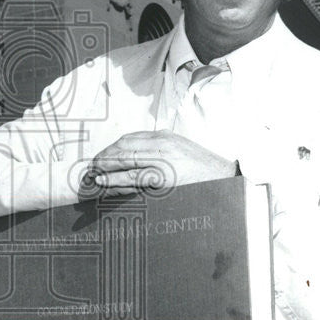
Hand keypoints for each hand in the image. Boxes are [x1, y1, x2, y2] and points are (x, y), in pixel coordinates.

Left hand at [80, 130, 237, 197]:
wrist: (227, 178)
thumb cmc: (204, 169)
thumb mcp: (182, 151)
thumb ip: (162, 149)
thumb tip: (140, 154)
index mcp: (165, 137)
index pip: (131, 138)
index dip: (113, 147)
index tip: (103, 155)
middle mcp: (162, 145)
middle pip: (124, 146)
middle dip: (104, 156)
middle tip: (92, 164)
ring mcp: (163, 161)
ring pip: (125, 160)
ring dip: (105, 166)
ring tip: (92, 173)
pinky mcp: (164, 178)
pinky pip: (133, 178)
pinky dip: (115, 180)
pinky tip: (104, 182)